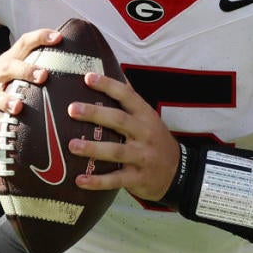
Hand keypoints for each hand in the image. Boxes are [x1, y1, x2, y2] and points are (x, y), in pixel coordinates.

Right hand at [0, 29, 57, 153]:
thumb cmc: (0, 82)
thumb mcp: (13, 68)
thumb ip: (37, 65)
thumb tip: (78, 66)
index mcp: (8, 61)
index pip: (24, 44)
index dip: (40, 37)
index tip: (58, 37)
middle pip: (9, 68)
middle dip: (26, 71)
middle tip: (44, 76)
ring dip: (6, 101)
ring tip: (18, 108)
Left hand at [67, 72, 179, 201]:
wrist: (180, 172)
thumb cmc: (155, 140)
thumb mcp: (148, 117)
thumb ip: (130, 99)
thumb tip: (113, 70)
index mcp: (145, 115)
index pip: (127, 95)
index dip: (108, 85)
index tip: (87, 77)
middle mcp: (145, 133)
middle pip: (119, 120)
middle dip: (95, 114)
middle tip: (72, 109)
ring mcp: (142, 157)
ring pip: (116, 151)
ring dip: (93, 148)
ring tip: (72, 145)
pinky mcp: (138, 178)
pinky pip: (116, 179)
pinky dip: (98, 181)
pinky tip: (80, 180)